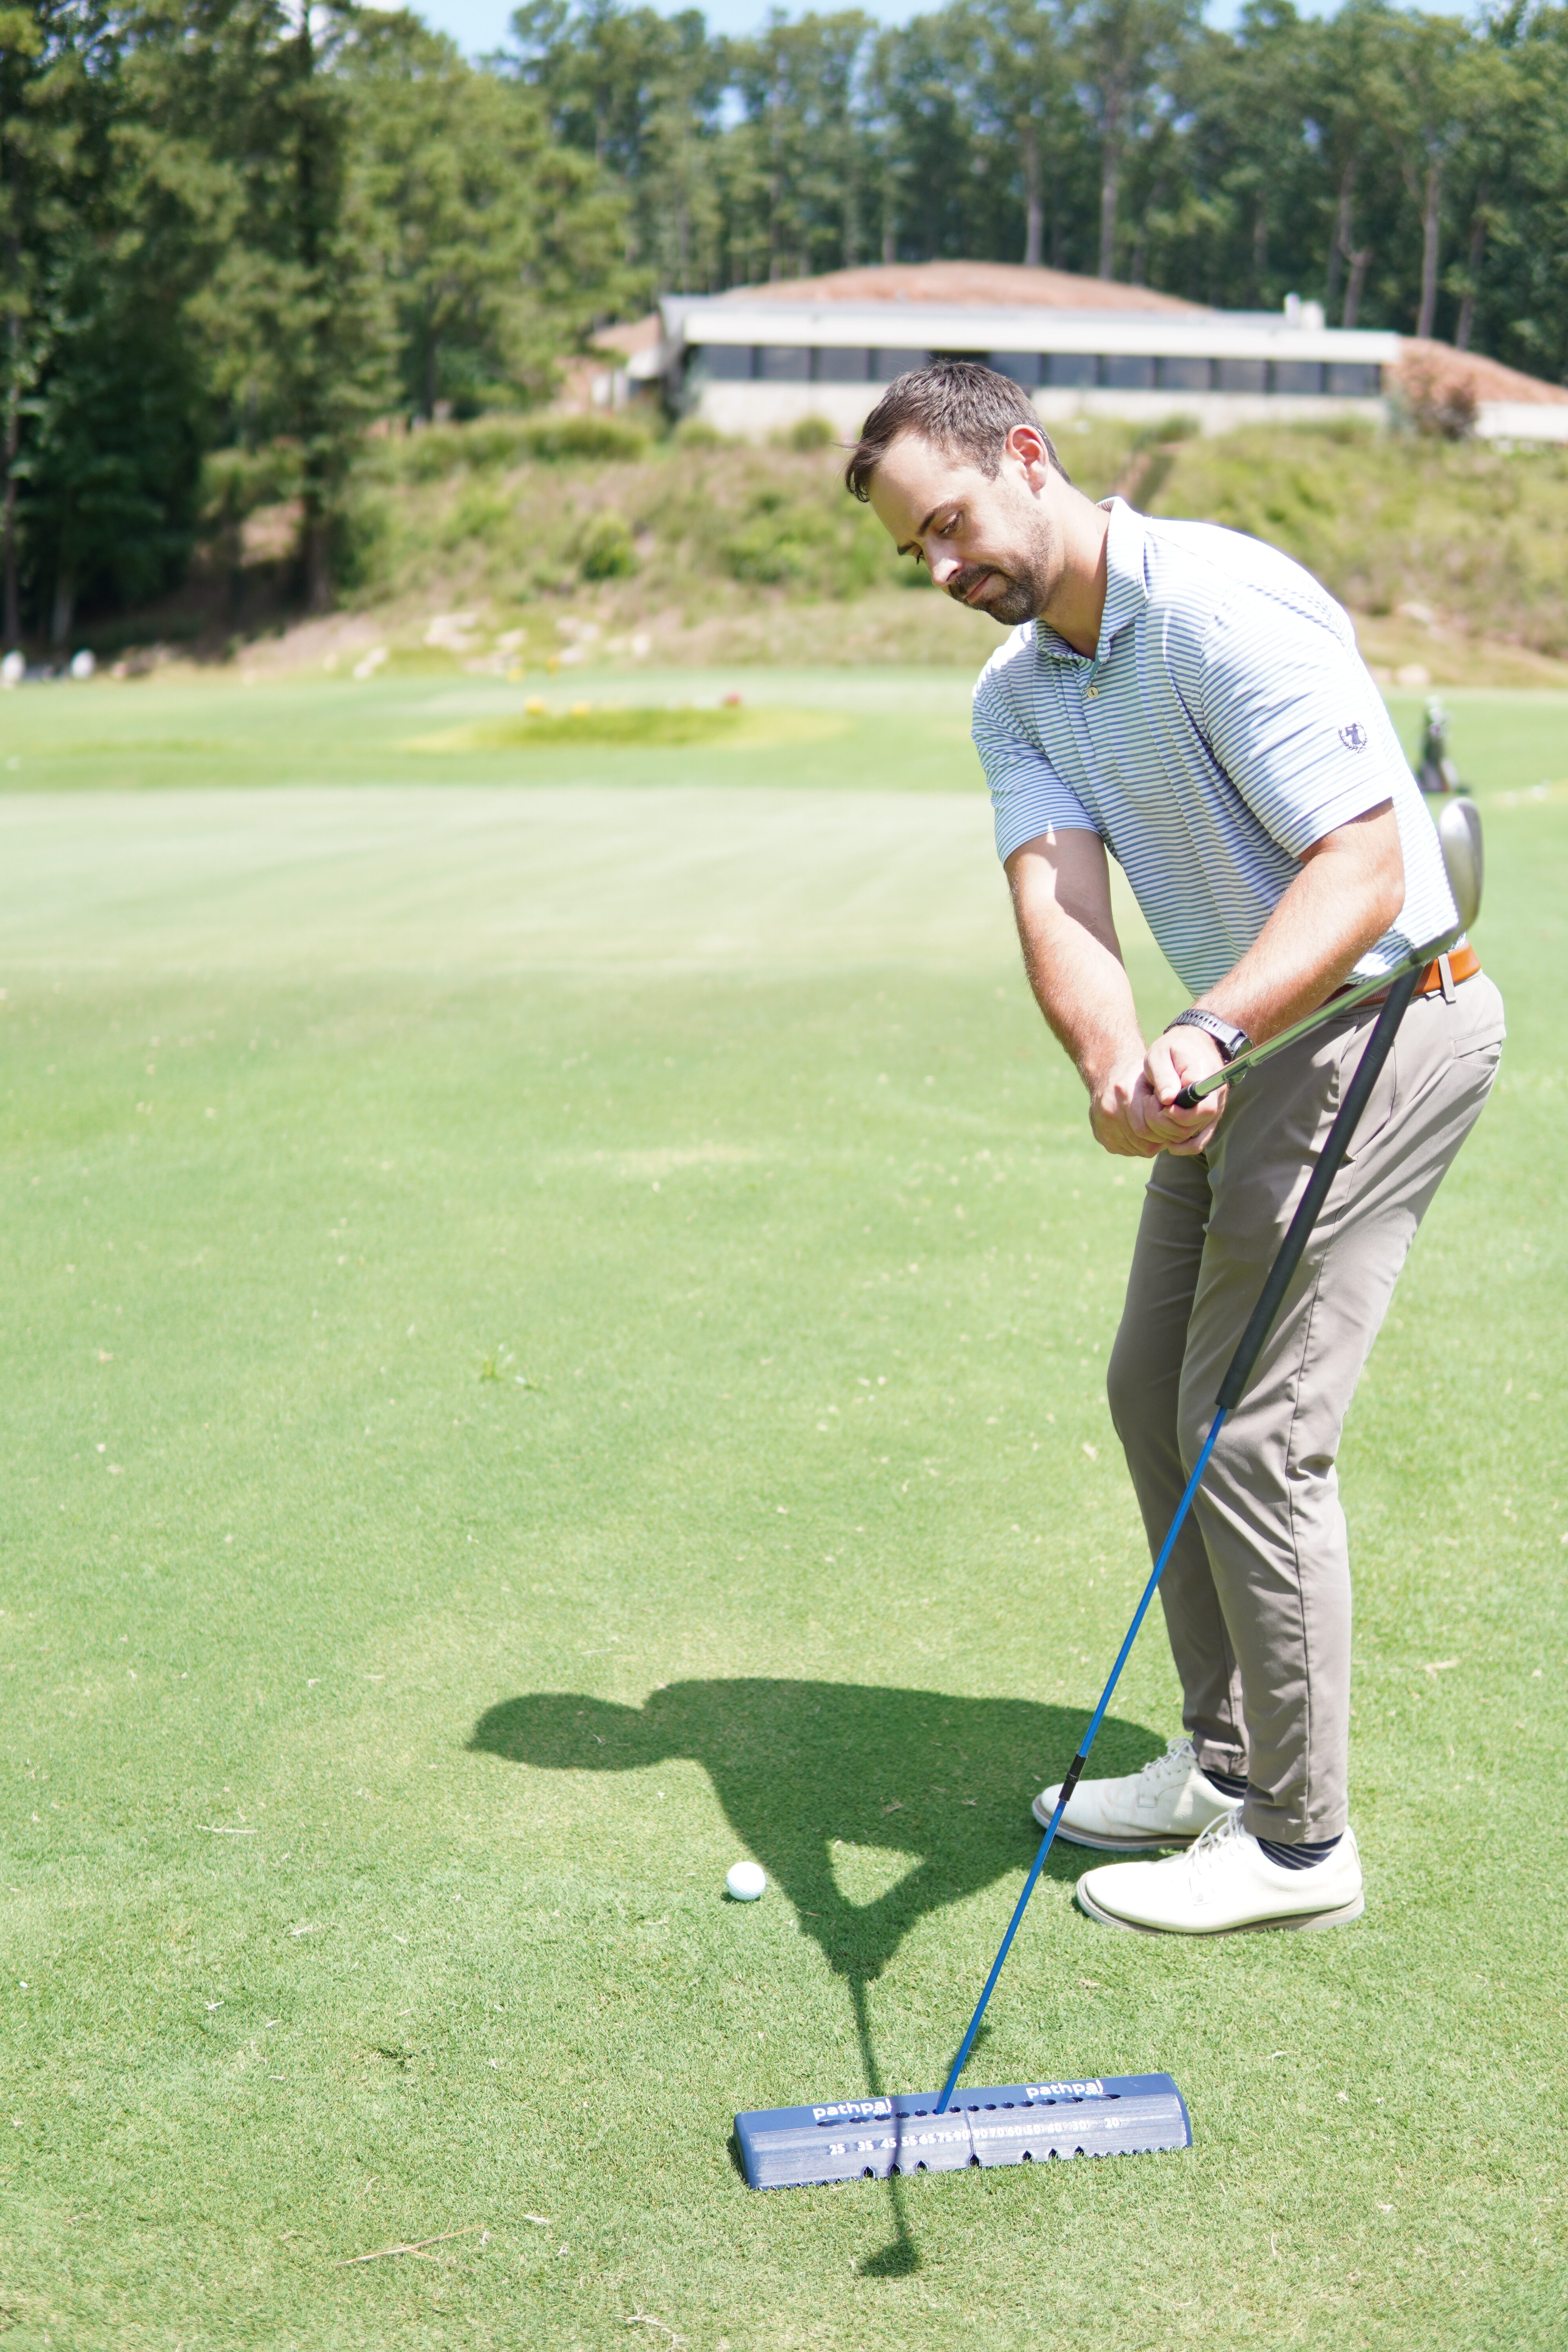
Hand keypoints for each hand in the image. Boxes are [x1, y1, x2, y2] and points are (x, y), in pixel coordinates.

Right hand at [1088, 1055, 1169, 1157]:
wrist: (1107, 1073)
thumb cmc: (1137, 1075)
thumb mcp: (1155, 1076)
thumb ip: (1168, 1093)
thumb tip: (1184, 1115)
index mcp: (1124, 1092)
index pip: (1148, 1128)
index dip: (1166, 1132)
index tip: (1174, 1126)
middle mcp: (1109, 1110)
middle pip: (1142, 1141)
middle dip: (1159, 1140)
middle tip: (1170, 1133)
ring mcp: (1102, 1125)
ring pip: (1135, 1148)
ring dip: (1150, 1144)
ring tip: (1157, 1131)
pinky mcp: (1100, 1135)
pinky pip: (1125, 1150)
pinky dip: (1138, 1146)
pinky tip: (1142, 1133)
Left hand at [1143, 1028, 1227, 1156]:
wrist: (1192, 1044)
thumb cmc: (1172, 1048)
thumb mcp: (1160, 1054)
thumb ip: (1164, 1075)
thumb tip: (1168, 1099)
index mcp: (1205, 1077)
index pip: (1201, 1108)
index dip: (1178, 1114)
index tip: (1161, 1105)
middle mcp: (1216, 1095)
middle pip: (1197, 1125)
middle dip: (1169, 1124)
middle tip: (1154, 1108)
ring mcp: (1215, 1108)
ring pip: (1196, 1135)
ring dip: (1172, 1133)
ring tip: (1156, 1116)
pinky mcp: (1209, 1117)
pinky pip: (1201, 1139)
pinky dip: (1185, 1145)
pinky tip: (1170, 1145)